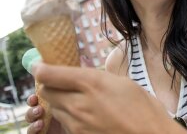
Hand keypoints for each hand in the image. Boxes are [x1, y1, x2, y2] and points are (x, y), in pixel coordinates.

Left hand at [33, 63, 186, 133]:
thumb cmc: (143, 108)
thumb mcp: (122, 82)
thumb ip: (96, 78)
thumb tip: (80, 76)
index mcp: (92, 83)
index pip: (48, 74)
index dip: (40, 68)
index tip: (40, 65)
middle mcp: (79, 103)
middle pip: (46, 91)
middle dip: (51, 85)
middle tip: (63, 82)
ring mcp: (77, 124)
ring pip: (53, 108)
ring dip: (60, 101)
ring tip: (80, 100)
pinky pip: (64, 123)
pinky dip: (69, 117)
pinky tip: (87, 115)